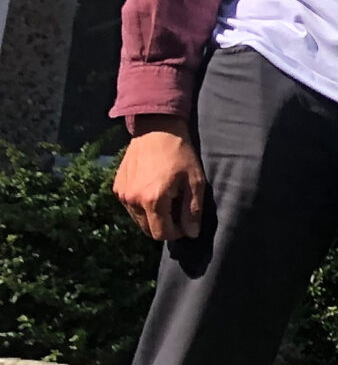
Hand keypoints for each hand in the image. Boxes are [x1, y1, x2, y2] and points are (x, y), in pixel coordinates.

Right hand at [115, 120, 207, 241]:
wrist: (156, 130)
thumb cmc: (180, 155)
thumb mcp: (195, 182)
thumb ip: (192, 211)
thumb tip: (191, 234)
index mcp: (153, 200)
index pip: (161, 234)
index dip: (176, 233)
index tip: (186, 222)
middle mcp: (133, 200)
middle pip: (147, 230)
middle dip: (164, 226)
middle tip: (177, 210)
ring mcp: (122, 194)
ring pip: (137, 219)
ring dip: (152, 216)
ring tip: (166, 198)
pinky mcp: (117, 187)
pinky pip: (130, 207)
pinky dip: (141, 205)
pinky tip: (153, 189)